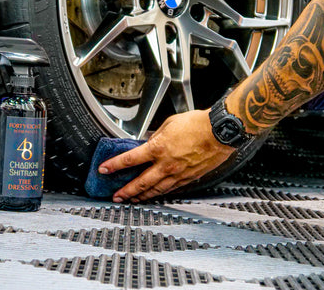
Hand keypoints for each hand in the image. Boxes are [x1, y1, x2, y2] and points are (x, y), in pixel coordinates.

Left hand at [98, 109, 234, 202]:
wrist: (219, 132)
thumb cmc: (197, 124)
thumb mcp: (169, 123)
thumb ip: (156, 135)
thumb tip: (148, 142)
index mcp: (158, 148)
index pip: (130, 160)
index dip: (114, 166)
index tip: (104, 170)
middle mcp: (166, 164)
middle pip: (140, 183)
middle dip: (125, 191)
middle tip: (116, 196)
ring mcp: (177, 174)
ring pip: (155, 190)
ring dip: (141, 196)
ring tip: (131, 200)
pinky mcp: (188, 178)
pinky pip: (170, 189)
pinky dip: (159, 193)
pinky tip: (154, 195)